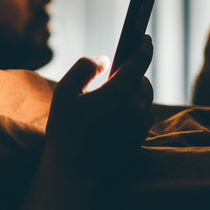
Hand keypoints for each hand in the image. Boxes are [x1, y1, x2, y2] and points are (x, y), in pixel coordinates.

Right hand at [45, 35, 153, 183]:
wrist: (73, 172)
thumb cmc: (65, 130)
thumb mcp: (65, 91)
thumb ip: (85, 67)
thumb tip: (104, 60)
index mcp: (119, 91)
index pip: (140, 59)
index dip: (142, 45)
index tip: (143, 37)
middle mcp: (136, 107)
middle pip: (143, 80)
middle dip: (133, 73)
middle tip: (117, 72)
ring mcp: (141, 125)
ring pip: (144, 99)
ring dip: (133, 93)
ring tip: (114, 94)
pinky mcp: (140, 140)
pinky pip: (142, 116)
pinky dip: (134, 109)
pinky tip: (115, 114)